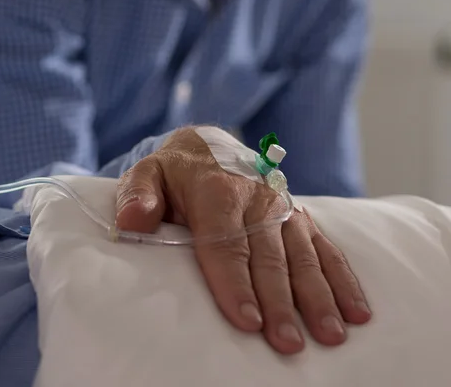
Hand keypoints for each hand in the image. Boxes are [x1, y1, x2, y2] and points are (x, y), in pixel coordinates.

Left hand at [115, 127, 370, 354]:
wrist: (208, 147)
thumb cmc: (174, 172)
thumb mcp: (147, 175)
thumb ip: (138, 195)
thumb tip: (133, 220)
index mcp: (216, 188)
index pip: (225, 240)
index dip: (235, 281)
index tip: (247, 320)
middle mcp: (256, 197)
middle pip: (267, 254)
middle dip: (279, 300)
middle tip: (287, 343)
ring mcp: (281, 207)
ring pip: (302, 253)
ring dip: (317, 295)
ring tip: (330, 334)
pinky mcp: (298, 215)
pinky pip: (324, 246)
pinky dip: (342, 277)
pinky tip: (357, 309)